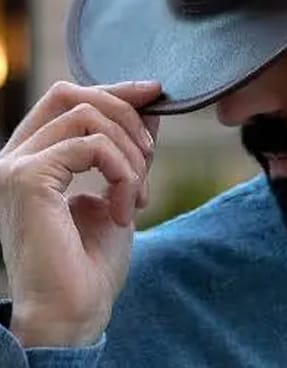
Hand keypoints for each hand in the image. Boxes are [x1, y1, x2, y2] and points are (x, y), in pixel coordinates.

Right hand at [0, 80, 161, 347]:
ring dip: (129, 152)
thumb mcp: (118, 189)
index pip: (66, 98)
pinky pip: (91, 146)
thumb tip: (149, 106)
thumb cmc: (91, 264)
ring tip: (138, 194)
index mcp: (31, 158)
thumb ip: (127, 148)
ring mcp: (16, 166)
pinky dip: (122, 171)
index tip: (154, 92)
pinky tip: (125, 208)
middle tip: (150, 154)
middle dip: (124, 112)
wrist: (73, 313)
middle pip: (73, 95)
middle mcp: (15, 157)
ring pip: (87, 117)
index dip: (113, 89)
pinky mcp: (27, 179)